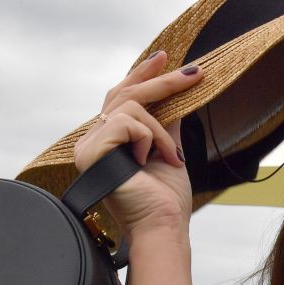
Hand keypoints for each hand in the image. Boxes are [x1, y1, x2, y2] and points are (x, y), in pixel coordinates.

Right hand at [72, 51, 200, 240]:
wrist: (161, 227)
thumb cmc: (165, 200)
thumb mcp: (169, 151)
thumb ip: (166, 123)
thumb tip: (176, 96)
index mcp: (111, 141)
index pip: (121, 97)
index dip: (142, 74)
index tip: (166, 57)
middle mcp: (95, 141)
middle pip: (125, 93)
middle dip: (161, 80)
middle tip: (193, 73)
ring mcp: (90, 147)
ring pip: (130, 106)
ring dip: (160, 130)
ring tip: (170, 157)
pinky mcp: (92, 152)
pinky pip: (127, 123)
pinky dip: (149, 138)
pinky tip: (150, 161)